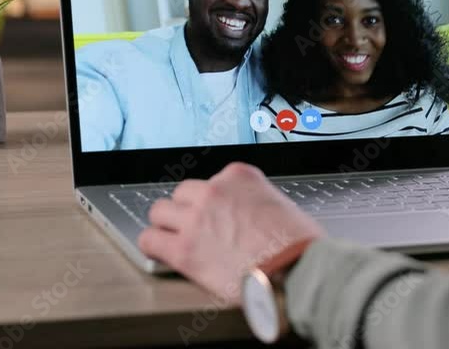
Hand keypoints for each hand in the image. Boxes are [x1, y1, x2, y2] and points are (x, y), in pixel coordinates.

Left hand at [138, 162, 325, 304]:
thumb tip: (248, 218)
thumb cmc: (299, 245)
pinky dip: (153, 246)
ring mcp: (196, 218)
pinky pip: (149, 240)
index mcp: (240, 176)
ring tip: (174, 241)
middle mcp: (214, 190)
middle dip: (186, 211)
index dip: (211, 203)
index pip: (211, 181)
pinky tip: (160, 253)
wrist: (299, 271)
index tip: (214, 216)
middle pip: (182, 193)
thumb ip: (255, 203)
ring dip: (167, 226)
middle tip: (194, 230)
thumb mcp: (281, 205)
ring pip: (159, 212)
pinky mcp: (184, 249)